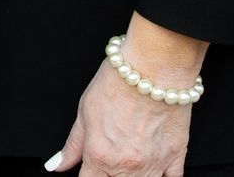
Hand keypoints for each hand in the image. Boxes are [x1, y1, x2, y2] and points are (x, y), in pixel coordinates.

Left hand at [50, 43, 195, 176]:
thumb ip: (73, 145)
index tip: (89, 169)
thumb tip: (57, 165)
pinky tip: (152, 169)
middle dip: (108, 176)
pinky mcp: (176, 157)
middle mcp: (127, 166)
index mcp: (100, 156)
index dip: (87, 176)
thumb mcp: (84, 111)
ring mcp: (154, 165)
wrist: (153, 67)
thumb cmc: (118, 83)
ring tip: (127, 160)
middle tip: (109, 159)